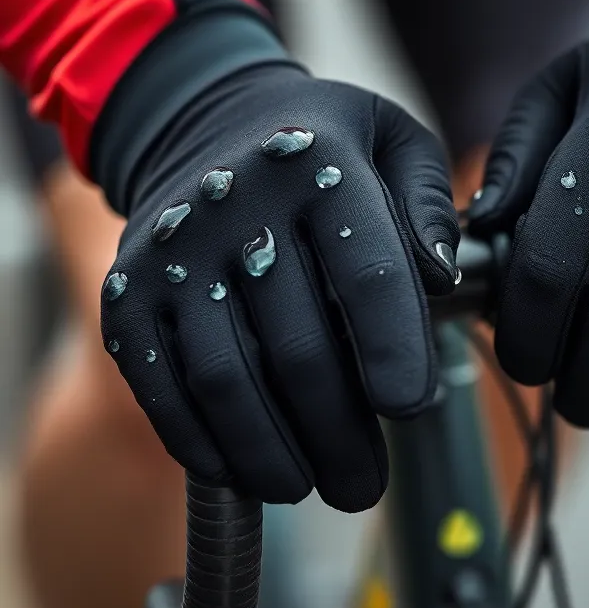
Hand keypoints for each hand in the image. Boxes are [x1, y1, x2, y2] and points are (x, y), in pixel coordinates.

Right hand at [100, 65, 459, 509]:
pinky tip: (241, 472)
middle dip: (339, 435)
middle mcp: (237, 207)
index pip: (369, 275)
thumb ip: (429, 205)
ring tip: (308, 489)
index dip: (395, 351)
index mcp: (321, 169)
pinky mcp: (127, 291)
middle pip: (298, 347)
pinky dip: (201, 441)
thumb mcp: (395, 141)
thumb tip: (442, 279)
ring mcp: (174, 253)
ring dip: (271, 452)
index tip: (411, 408)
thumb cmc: (322, 145)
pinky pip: (160, 383)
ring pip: (226, 379)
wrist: (201, 119)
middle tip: (364, 487)